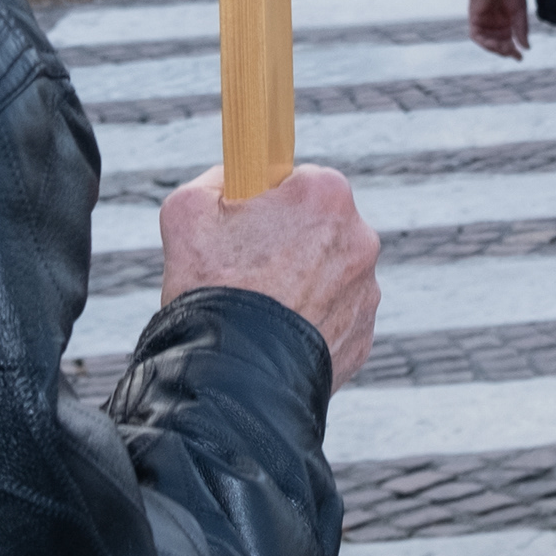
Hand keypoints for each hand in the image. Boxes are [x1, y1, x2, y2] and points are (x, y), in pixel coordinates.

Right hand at [157, 164, 381, 388]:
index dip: (267, 202)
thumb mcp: (188, 210)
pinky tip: (278, 335)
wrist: (231, 379)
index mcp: (326, 194)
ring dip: (302, 284)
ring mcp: (367, 290)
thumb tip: (233, 176)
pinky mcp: (364, 335)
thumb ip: (216, 179)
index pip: (298, 181)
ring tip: (261, 308)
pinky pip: (335, 317)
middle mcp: (360, 237)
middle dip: (288, 242)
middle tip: (248, 270)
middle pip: (319, 227)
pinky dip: (311, 322)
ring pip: (330, 274)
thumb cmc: (210, 287)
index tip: (247, 225)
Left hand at [467, 0, 529, 60]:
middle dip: (505, 51)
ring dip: (495, 48)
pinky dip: (484, 42)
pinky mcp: (474, 19)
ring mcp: (484, 22)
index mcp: (506, 23)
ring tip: (504, 48)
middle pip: (498, 44)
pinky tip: (494, 43)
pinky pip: (476, 36)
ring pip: (487, 43)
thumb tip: (526, 47)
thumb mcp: (519, 12)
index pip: (508, 42)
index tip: (520, 57)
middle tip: (512, 53)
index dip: (512, 51)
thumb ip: (521, 30)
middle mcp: (494, 24)